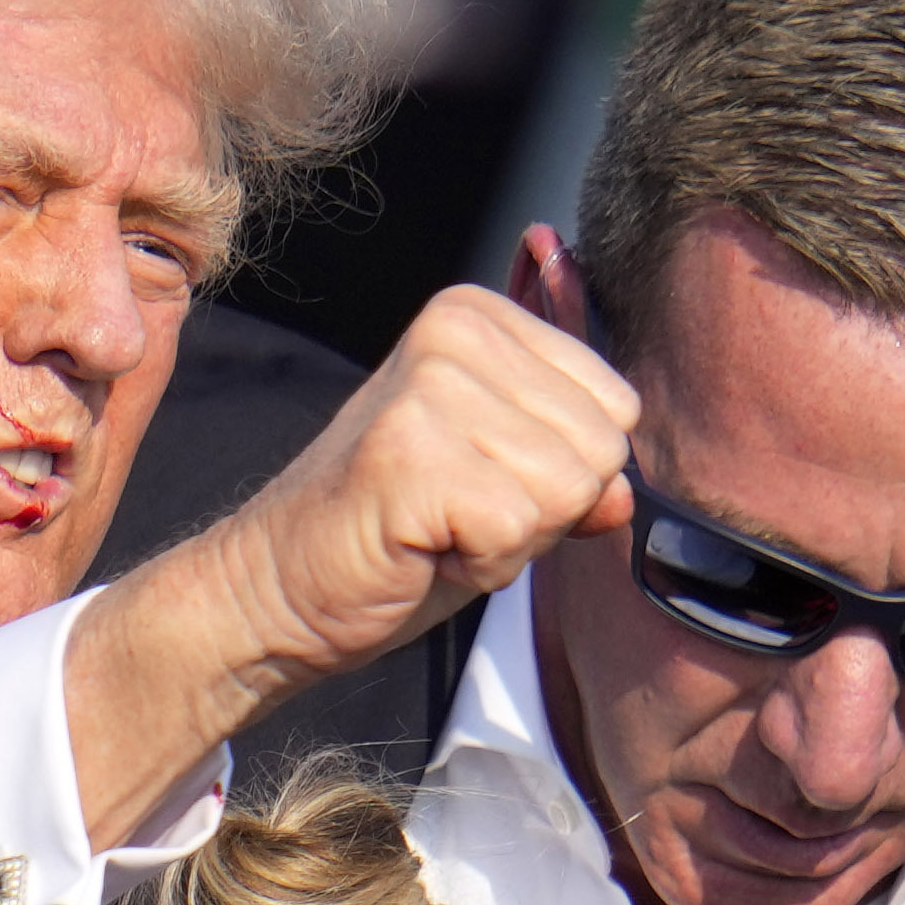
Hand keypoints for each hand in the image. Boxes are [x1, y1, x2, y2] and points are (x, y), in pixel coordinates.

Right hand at [66, 271, 632, 826]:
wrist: (279, 588)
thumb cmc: (394, 536)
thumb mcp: (505, 485)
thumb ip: (574, 468)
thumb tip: (624, 492)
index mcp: (481, 317)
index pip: (616, 405)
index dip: (563, 475)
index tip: (482, 485)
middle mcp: (455, 330)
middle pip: (602, 446)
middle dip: (543, 509)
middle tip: (457, 514)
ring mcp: (430, 384)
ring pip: (568, 488)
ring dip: (511, 539)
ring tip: (439, 529)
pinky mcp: (411, 451)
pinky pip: (519, 527)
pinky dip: (482, 565)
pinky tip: (424, 548)